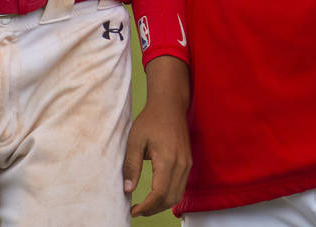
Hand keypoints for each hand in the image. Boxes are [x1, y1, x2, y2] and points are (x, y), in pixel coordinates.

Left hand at [124, 56, 191, 216]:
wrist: (170, 105)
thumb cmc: (151, 120)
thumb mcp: (135, 140)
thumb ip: (131, 165)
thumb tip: (127, 189)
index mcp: (168, 159)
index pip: (159, 194)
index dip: (146, 207)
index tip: (133, 210)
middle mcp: (182, 164)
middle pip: (170, 199)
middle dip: (153, 209)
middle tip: (137, 210)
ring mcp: (187, 164)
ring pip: (177, 195)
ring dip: (161, 205)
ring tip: (145, 205)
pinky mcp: (188, 163)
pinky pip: (181, 187)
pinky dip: (169, 196)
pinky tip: (156, 195)